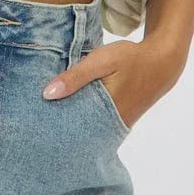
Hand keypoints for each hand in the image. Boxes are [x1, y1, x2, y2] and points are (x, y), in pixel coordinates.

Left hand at [42, 39, 185, 129]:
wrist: (161, 63)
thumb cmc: (129, 59)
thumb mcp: (101, 61)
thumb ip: (75, 77)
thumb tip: (47, 94)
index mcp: (106, 114)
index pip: (73, 132)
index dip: (53, 132)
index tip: (32, 130)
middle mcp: (112, 126)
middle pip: (78, 135)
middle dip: (58, 132)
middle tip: (32, 129)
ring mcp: (117, 125)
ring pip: (87, 131)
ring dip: (70, 125)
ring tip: (44, 122)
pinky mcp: (119, 120)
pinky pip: (96, 125)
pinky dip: (82, 120)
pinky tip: (67, 114)